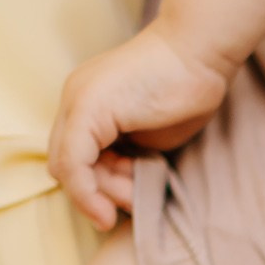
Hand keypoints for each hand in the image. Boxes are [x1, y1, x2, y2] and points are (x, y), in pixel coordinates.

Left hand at [47, 23, 232, 229]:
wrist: (199, 53)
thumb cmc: (186, 89)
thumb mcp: (149, 135)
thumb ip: (127, 156)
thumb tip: (114, 190)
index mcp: (88, 103)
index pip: (74, 157)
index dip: (94, 188)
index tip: (123, 205)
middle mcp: (75, 100)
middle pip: (65, 166)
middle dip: (96, 195)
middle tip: (133, 199)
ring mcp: (77, 102)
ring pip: (67, 170)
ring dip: (101, 195)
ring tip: (136, 193)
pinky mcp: (86, 109)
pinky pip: (72, 165)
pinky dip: (87, 193)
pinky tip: (107, 212)